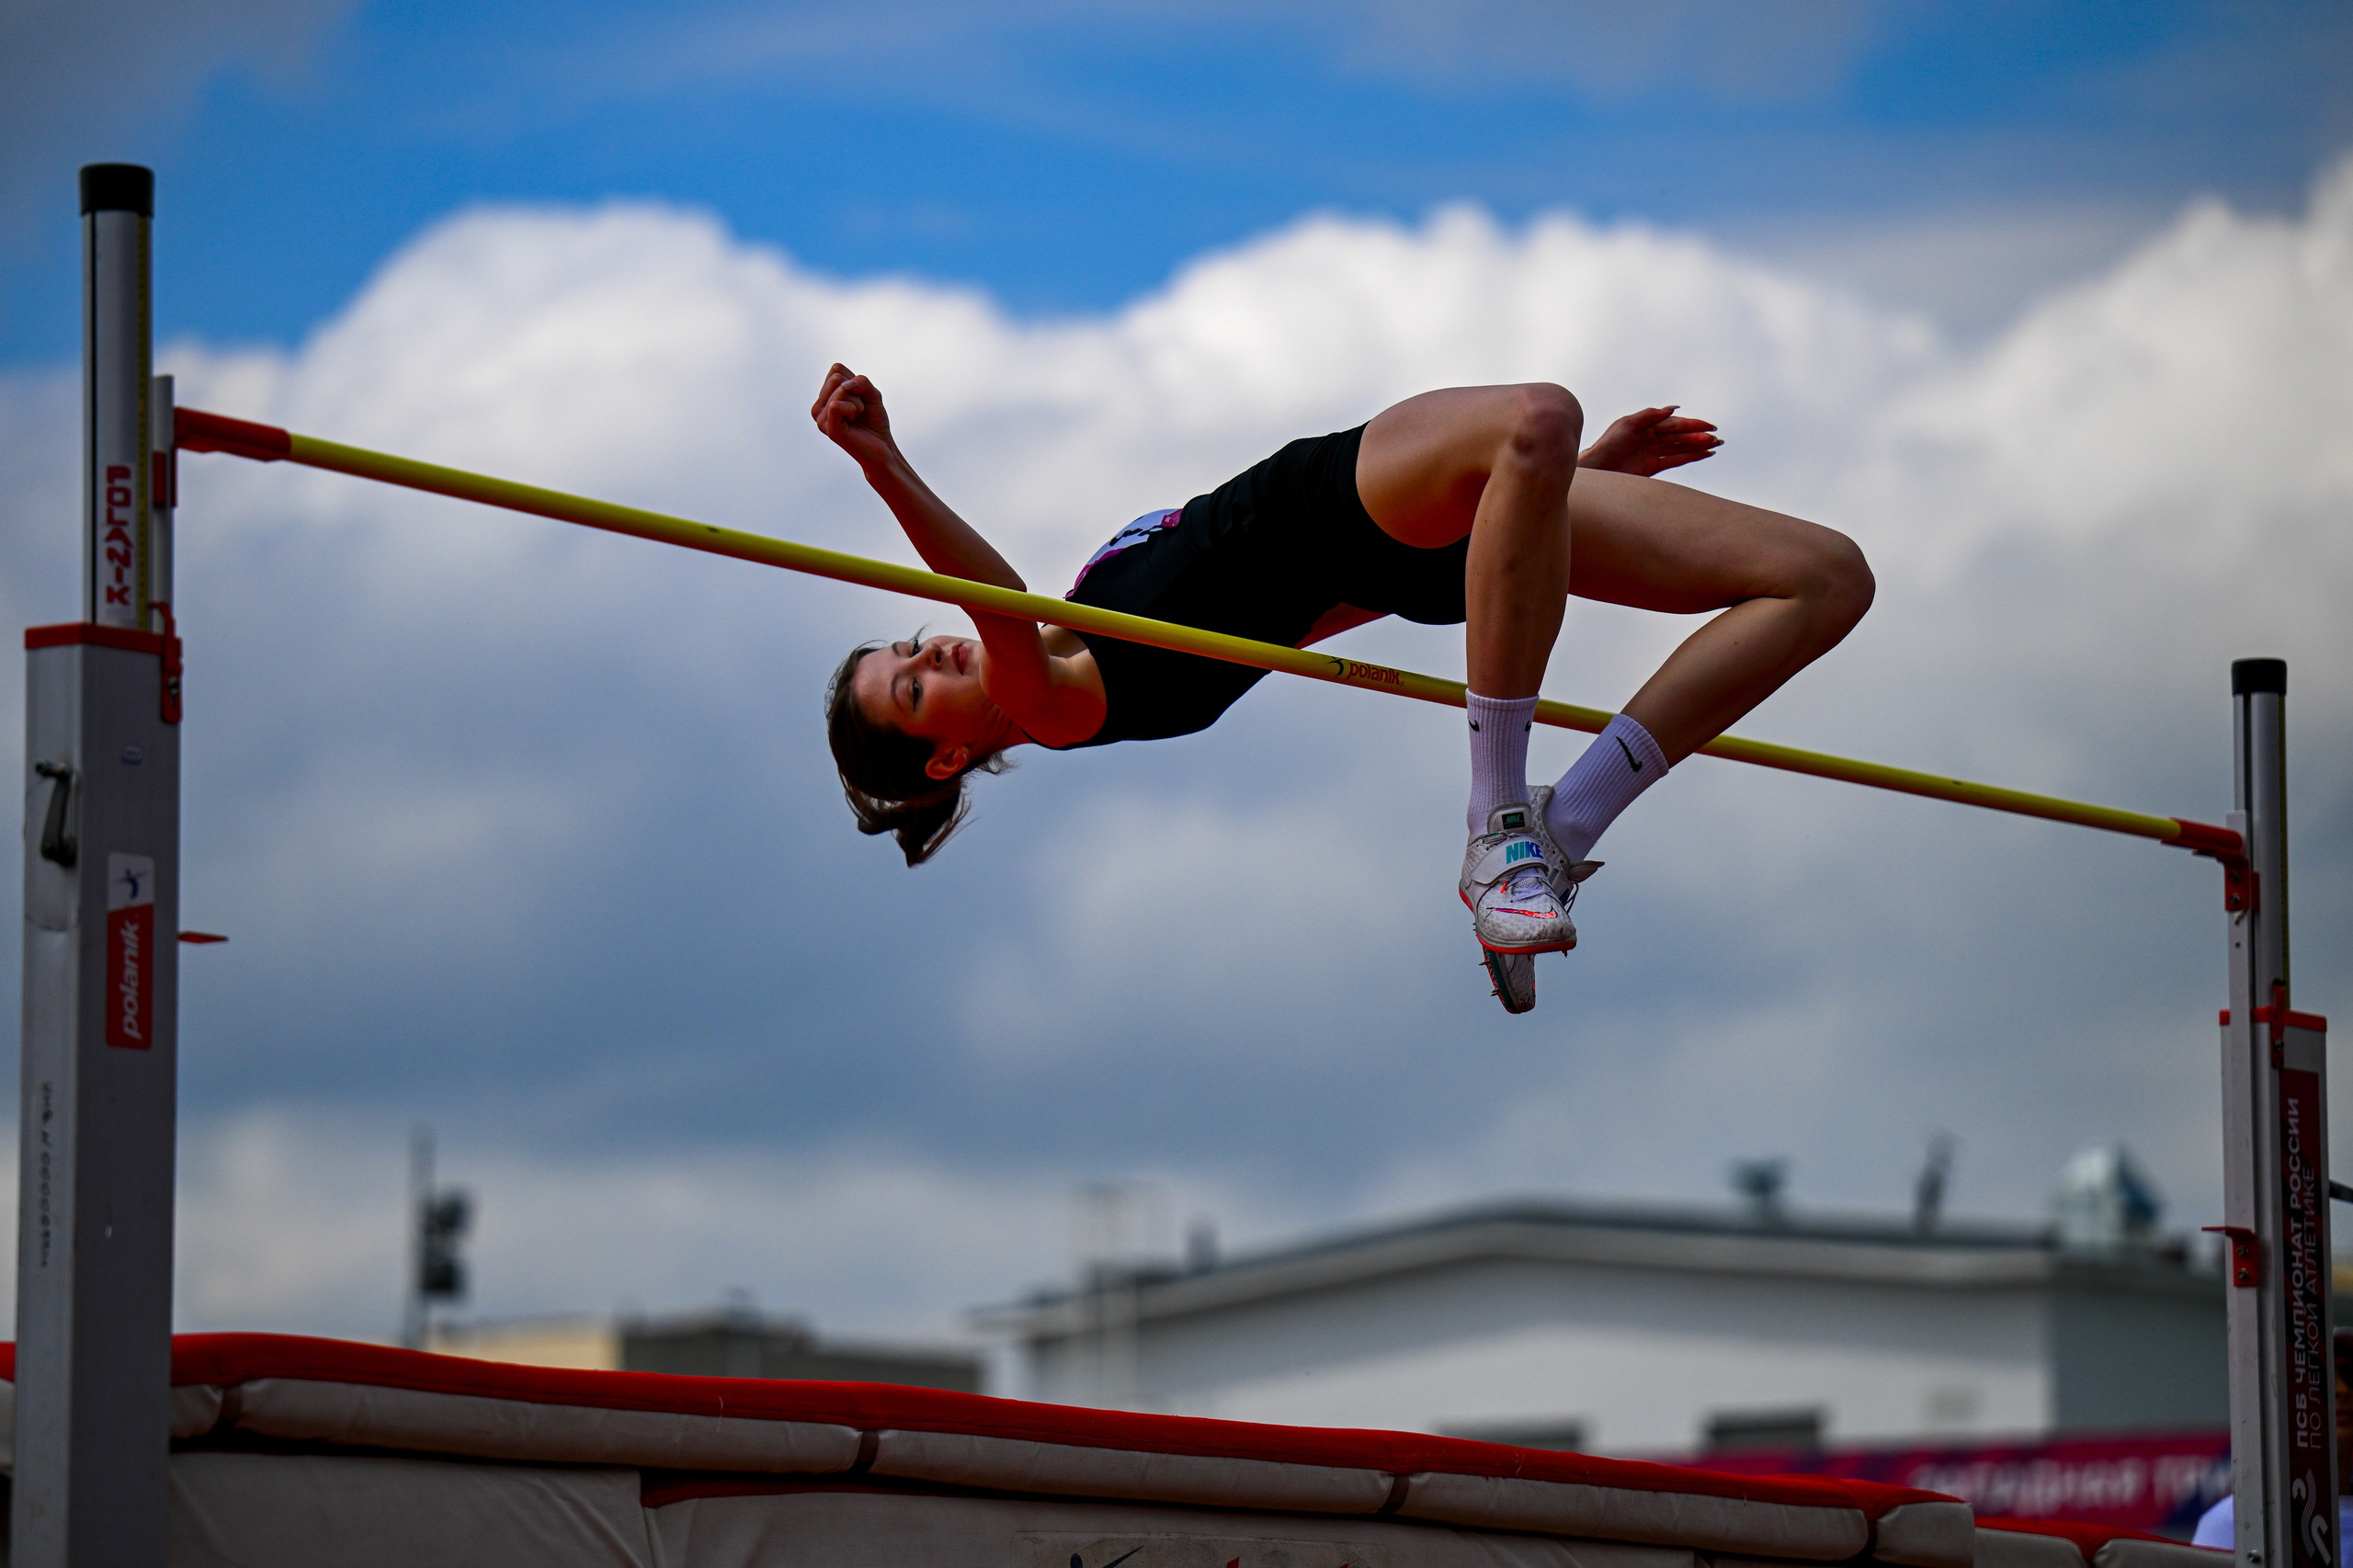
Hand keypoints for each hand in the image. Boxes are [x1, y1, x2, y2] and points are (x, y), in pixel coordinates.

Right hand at [811, 364, 899, 471]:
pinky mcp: (828, 428)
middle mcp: (818, 407)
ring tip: (857, 417)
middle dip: (856, 391)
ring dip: (858, 401)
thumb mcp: (872, 393)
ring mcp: (820, 418)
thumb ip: (862, 382)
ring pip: (840, 389)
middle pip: (836, 377)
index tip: (859, 398)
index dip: (855, 380)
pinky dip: (854, 408)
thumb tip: (845, 385)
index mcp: (825, 397)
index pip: (836, 369)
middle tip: (859, 410)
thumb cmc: (874, 421)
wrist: (882, 448)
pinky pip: (837, 404)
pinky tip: (853, 421)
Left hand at [1579, 406, 1720, 476]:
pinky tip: (1704, 454)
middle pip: (1680, 435)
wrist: (1596, 469)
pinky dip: (1690, 457)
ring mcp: (1653, 452)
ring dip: (1698, 446)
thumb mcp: (1625, 425)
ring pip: (1680, 447)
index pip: (1674, 423)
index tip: (1709, 426)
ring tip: (1716, 445)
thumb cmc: (1607, 445)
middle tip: (1717, 437)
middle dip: (1699, 435)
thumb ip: (1649, 416)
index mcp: (1646, 425)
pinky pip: (1675, 460)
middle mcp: (1651, 437)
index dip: (1692, 424)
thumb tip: (1672, 408)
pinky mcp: (1652, 466)